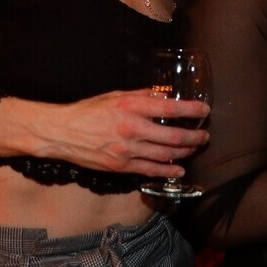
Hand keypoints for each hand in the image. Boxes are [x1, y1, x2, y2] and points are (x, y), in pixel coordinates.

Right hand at [33, 89, 209, 177]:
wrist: (62, 133)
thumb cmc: (88, 111)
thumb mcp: (115, 95)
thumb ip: (141, 96)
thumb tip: (164, 96)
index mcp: (130, 107)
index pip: (169, 109)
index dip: (191, 110)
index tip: (204, 110)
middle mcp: (132, 128)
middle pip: (173, 137)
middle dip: (194, 137)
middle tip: (204, 135)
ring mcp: (127, 150)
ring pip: (165, 155)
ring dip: (185, 153)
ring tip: (194, 148)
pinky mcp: (121, 166)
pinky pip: (151, 170)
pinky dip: (168, 171)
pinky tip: (179, 170)